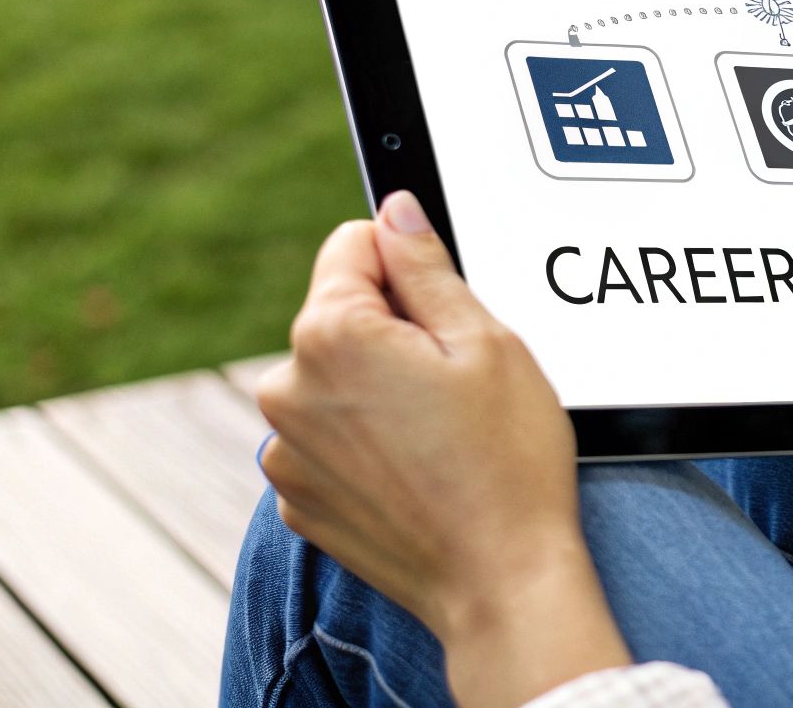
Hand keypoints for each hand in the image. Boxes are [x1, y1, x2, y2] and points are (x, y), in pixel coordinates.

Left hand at [257, 191, 629, 707]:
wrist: (499, 581)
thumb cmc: (506, 462)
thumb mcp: (486, 341)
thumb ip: (426, 266)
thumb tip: (394, 212)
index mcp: (331, 336)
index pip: (353, 245)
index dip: (410, 267)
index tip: (446, 311)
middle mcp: (287, 389)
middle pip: (341, 316)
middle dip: (394, 333)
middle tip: (456, 384)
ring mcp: (285, 451)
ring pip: (335, 380)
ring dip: (377, 390)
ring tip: (440, 435)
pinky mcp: (298, 498)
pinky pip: (329, 440)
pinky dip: (367, 444)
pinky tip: (419, 471)